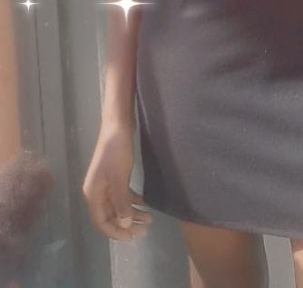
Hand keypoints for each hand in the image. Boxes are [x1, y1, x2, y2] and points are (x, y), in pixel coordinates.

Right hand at [82, 122, 151, 242]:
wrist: (117, 125)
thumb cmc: (116, 152)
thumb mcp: (119, 178)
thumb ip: (120, 202)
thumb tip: (124, 223)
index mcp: (93, 194)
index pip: (101, 222)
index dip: (115, 232)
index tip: (131, 238)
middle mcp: (97, 191)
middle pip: (110, 215)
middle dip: (127, 224)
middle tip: (145, 230)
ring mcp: (105, 183)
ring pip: (118, 205)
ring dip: (132, 213)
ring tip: (149, 219)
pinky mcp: (114, 176)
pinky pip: (122, 194)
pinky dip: (132, 200)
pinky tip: (144, 203)